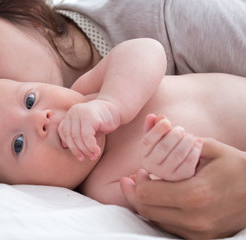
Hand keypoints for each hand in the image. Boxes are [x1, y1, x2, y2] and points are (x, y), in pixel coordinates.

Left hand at [58, 99, 119, 160]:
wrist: (116, 108)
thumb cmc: (100, 121)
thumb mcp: (86, 129)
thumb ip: (76, 135)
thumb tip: (64, 145)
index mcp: (70, 115)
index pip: (63, 133)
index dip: (70, 145)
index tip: (79, 154)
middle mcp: (73, 112)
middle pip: (70, 136)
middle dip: (77, 150)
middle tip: (84, 159)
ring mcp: (80, 113)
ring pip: (78, 137)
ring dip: (85, 150)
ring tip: (93, 156)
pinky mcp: (89, 116)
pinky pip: (87, 136)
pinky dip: (91, 146)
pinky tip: (97, 151)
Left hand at [120, 138, 245, 238]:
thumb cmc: (236, 166)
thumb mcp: (210, 148)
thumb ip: (178, 141)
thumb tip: (153, 124)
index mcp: (195, 194)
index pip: (148, 193)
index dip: (138, 181)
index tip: (140, 170)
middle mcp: (194, 218)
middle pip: (147, 209)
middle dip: (135, 193)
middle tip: (134, 180)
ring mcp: (198, 232)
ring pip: (155, 220)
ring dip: (145, 204)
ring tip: (145, 187)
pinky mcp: (201, 238)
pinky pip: (168, 226)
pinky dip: (159, 213)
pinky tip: (160, 199)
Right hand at [140, 114, 201, 180]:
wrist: (177, 166)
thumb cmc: (164, 146)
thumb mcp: (156, 137)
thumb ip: (152, 126)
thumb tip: (152, 116)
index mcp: (144, 155)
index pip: (147, 141)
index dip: (157, 130)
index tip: (167, 121)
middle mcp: (152, 167)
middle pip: (162, 148)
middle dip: (174, 135)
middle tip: (181, 129)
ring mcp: (166, 174)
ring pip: (177, 154)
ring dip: (186, 141)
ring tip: (190, 136)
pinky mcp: (181, 178)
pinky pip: (189, 162)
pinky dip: (195, 150)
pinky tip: (198, 143)